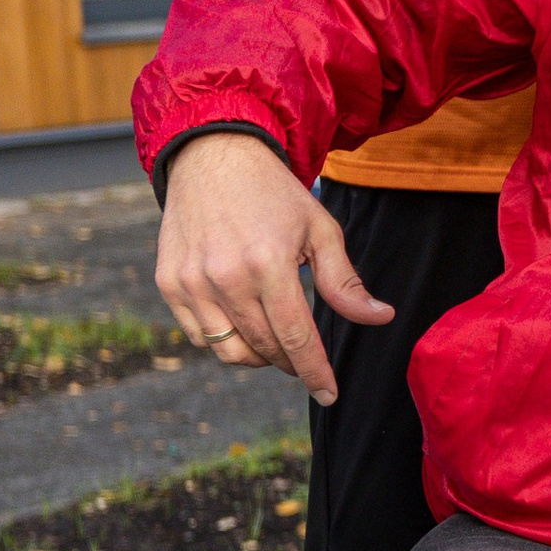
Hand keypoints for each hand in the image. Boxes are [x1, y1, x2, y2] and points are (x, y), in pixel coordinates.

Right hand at [156, 133, 392, 404]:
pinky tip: (243, 324)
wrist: (213, 156)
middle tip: (305, 357)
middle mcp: (225, 276)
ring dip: (259, 357)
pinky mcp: (169, 282)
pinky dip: (224, 341)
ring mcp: (192, 281)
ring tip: (276, 340)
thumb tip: (382, 318)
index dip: (315, 372)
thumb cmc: (274, 194)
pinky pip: (199, 336)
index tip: (330, 395)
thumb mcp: (320, 230)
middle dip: (291, 363)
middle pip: (265, 348)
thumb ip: (345, 282)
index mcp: (268, 263)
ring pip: (229, 351)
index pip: (296, 338)